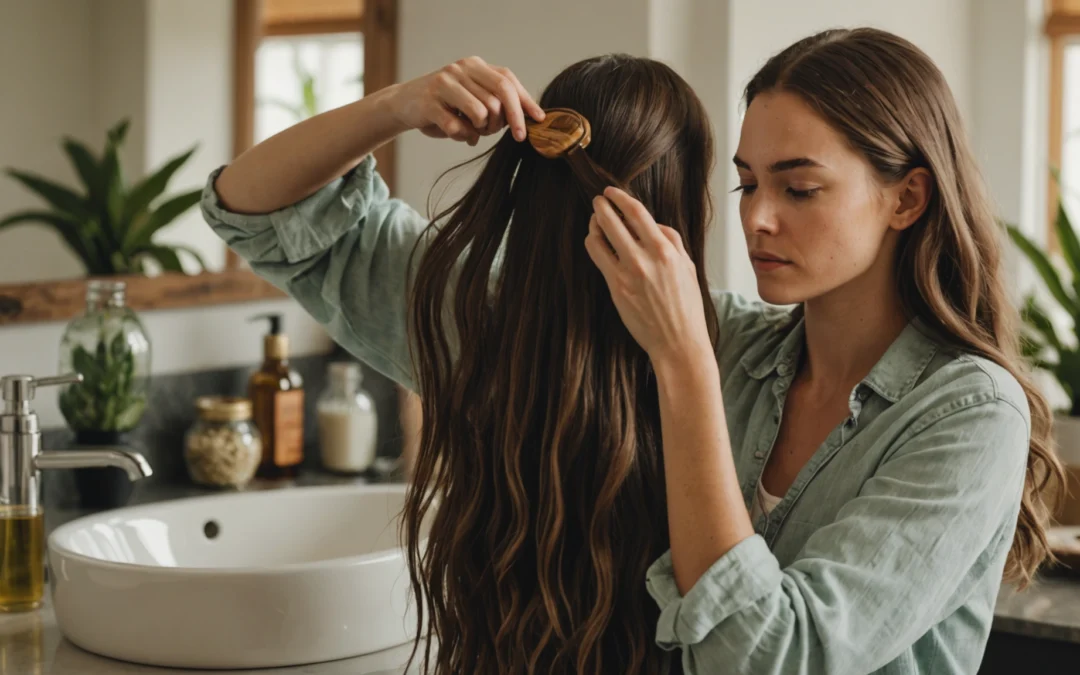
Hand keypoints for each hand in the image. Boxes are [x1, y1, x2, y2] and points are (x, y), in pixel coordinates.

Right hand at [385, 56, 544, 145]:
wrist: (403, 104)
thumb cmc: (445, 105)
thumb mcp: (473, 97)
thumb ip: (498, 102)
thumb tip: (533, 117)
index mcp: (475, 65)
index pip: (508, 81)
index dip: (525, 103)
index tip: (538, 122)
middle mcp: (461, 69)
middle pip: (499, 98)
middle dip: (507, 122)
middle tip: (502, 134)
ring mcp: (444, 84)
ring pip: (481, 113)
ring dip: (481, 130)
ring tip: (472, 130)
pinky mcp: (430, 102)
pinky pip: (459, 127)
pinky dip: (462, 136)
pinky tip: (455, 133)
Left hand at [586, 187, 712, 368]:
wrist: (678, 342)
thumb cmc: (686, 307)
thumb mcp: (689, 268)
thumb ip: (673, 242)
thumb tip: (655, 225)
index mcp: (666, 250)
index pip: (637, 213)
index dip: (620, 198)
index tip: (612, 192)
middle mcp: (645, 258)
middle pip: (613, 220)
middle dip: (601, 206)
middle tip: (597, 200)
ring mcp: (627, 273)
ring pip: (600, 237)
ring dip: (594, 224)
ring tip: (594, 220)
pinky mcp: (615, 287)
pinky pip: (598, 256)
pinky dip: (593, 243)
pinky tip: (594, 241)